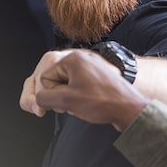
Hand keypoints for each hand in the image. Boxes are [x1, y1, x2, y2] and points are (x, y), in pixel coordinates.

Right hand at [30, 49, 147, 130]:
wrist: (130, 108)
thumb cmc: (103, 102)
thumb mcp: (66, 101)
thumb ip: (44, 98)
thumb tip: (37, 99)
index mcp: (72, 58)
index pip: (45, 78)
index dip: (51, 95)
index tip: (64, 103)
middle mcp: (80, 58)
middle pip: (53, 79)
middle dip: (57, 96)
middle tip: (69, 106)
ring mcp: (89, 66)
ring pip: (64, 84)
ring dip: (67, 98)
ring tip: (80, 105)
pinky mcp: (95, 76)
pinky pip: (76, 86)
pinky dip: (77, 97)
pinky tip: (86, 104)